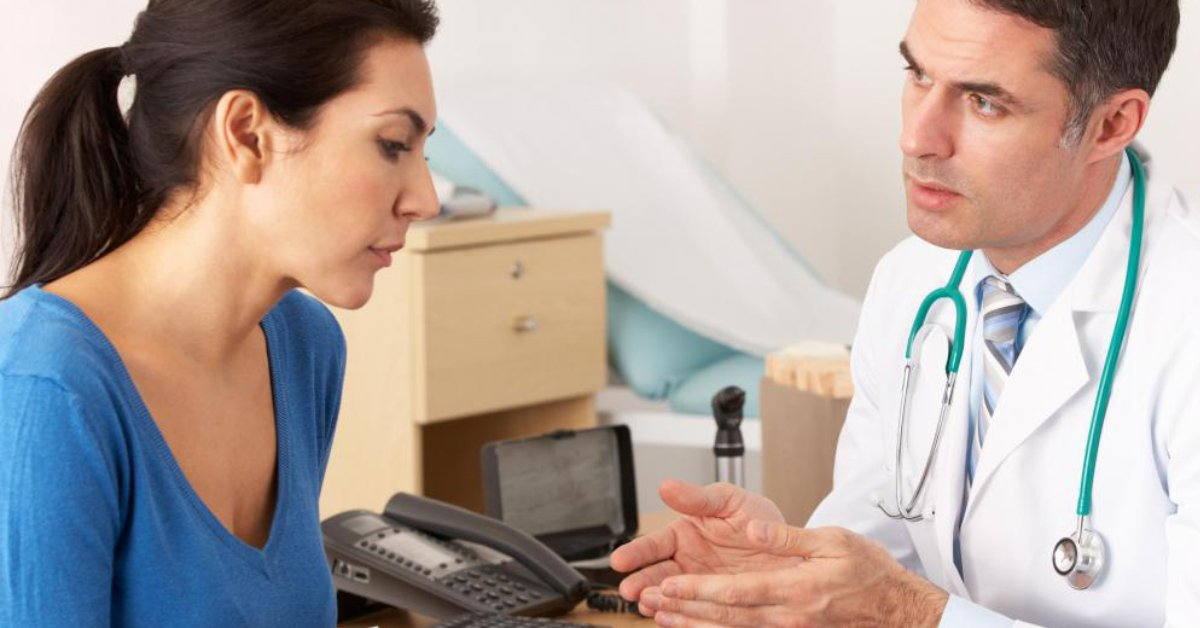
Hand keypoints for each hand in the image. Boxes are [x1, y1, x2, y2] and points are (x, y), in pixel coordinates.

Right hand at [610, 480, 799, 613]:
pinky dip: (684, 618)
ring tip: (648, 605)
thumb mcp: (730, 501)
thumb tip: (667, 486)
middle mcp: (688, 564)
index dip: (636, 552)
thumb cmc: (760, 521)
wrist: (795, 550)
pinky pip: (700, 614)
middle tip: (630, 590)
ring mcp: (702, 587)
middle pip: (657, 575)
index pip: (654, 544)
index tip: (620, 559)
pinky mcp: (719, 606)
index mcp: (685, 535)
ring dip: (659, 602)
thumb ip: (697, 497)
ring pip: (674, 597)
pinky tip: (672, 619)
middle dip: (641, 582)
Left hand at [638, 521, 947, 626]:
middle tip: (651, 601)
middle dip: (685, 610)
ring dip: (695, 623)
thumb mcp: (834, 541)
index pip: (736, 592)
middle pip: (726, 616)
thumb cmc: (870, 573)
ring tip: (662, 615)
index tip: (670, 585)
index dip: (699, 591)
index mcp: (795, 589)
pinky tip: (698, 625)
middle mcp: (788, 615)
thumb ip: (790, 536)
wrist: (899, 609)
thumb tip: (756, 528)